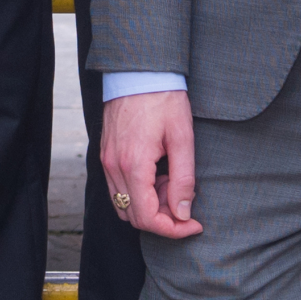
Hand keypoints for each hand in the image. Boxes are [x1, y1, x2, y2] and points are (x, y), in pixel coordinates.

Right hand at [100, 90, 201, 240]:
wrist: (139, 70)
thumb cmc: (164, 99)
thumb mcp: (182, 138)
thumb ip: (183, 180)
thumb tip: (183, 214)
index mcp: (133, 164)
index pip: (147, 218)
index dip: (173, 230)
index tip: (194, 224)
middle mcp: (113, 166)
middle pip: (133, 216)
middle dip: (162, 217)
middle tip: (184, 198)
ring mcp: (106, 159)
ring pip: (124, 204)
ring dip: (149, 205)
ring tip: (170, 183)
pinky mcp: (106, 152)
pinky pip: (118, 187)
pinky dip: (138, 191)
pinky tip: (156, 173)